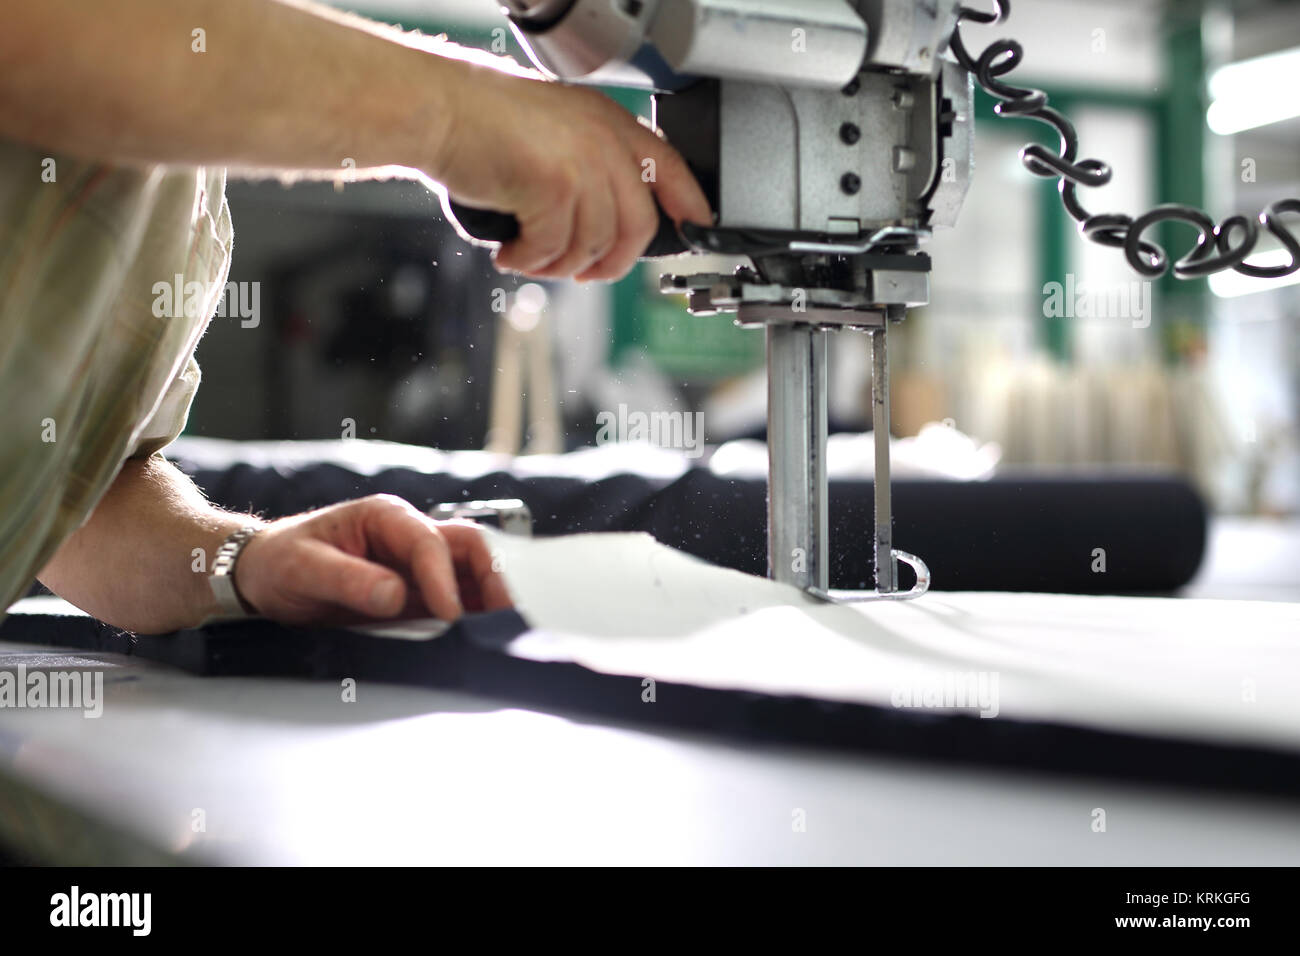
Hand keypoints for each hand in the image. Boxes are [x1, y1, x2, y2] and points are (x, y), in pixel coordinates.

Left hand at [233, 495, 511, 626]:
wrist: (264, 576)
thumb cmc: (280, 562)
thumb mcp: (303, 568)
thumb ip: (348, 579)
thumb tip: (395, 595)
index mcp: (386, 517)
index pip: (430, 542)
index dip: (443, 578)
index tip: (449, 614)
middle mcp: (410, 536)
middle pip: (470, 547)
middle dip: (492, 577)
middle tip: (504, 615)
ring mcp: (418, 566)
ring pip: (473, 572)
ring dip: (492, 596)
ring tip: (508, 628)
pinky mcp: (419, 594)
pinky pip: (459, 598)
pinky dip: (478, 614)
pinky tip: (487, 635)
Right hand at [428, 62, 711, 280]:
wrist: (438, 111)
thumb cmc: (483, 123)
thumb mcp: (556, 130)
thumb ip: (592, 165)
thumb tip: (610, 224)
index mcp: (609, 123)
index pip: (671, 169)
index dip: (689, 206)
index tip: (696, 231)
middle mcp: (603, 141)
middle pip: (638, 226)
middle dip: (610, 263)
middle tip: (582, 273)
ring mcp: (582, 165)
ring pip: (594, 246)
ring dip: (558, 264)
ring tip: (528, 256)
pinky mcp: (555, 189)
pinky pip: (555, 250)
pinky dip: (529, 260)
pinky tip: (509, 251)